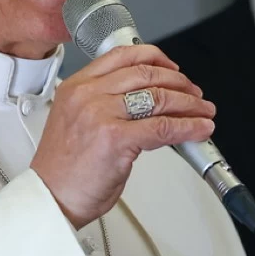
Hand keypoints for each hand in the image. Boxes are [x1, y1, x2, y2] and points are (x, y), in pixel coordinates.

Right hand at [31, 45, 215, 228]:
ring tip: (203, 112)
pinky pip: (163, 127)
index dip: (156, 57)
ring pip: (159, 97)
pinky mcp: (116, 139)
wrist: (51, 199)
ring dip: (190, 104)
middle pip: (146, 74)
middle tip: (194, 94)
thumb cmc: (63, 170)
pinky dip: (188, 127)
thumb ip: (105, 105)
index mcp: (76, 87)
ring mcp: (101, 114)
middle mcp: (87, 95)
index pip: (123, 56)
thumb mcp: (77, 122)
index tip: (172, 68)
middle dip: (179, 82)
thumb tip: (146, 104)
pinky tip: (199, 130)